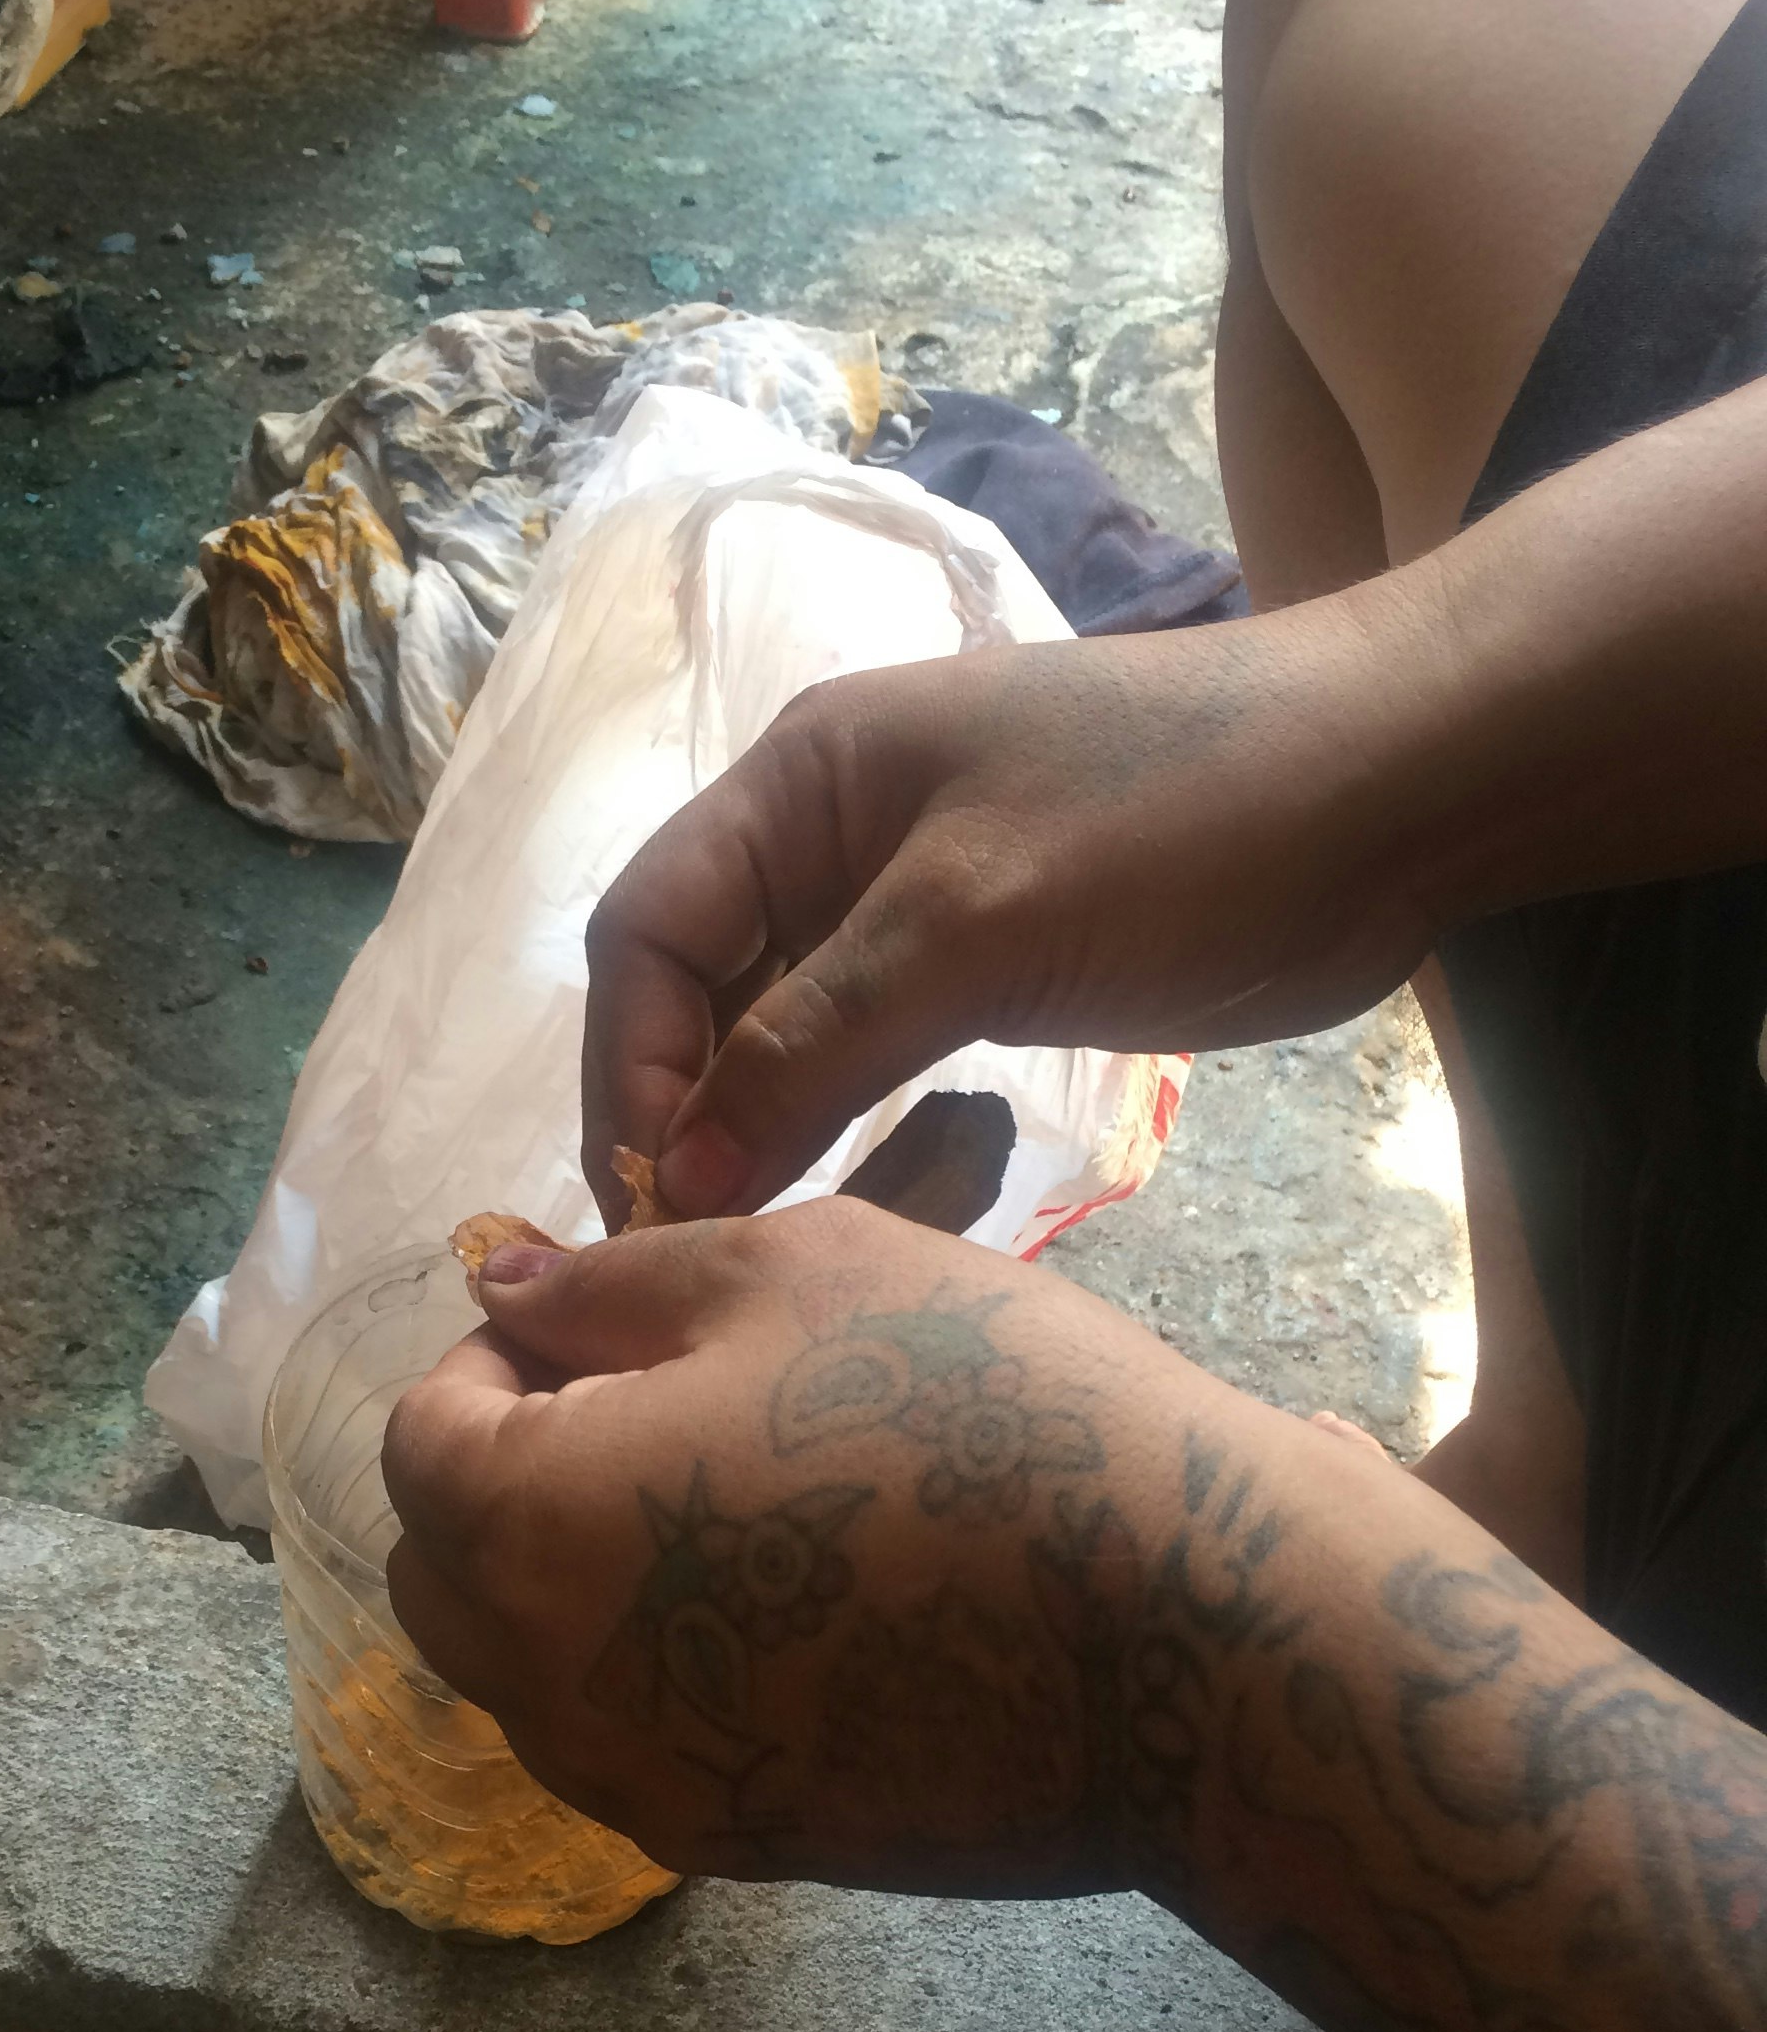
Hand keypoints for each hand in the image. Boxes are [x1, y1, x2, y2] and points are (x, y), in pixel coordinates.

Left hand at [381, 1199, 1244, 1888]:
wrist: (1182, 1637)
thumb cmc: (982, 1410)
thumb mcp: (790, 1271)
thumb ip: (613, 1289)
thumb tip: (506, 1296)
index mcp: (527, 1526)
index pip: (421, 1439)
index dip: (493, 1363)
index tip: (603, 1332)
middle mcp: (547, 1686)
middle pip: (445, 1576)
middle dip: (503, 1482)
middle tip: (653, 1411)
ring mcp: (640, 1787)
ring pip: (528, 1679)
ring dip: (572, 1586)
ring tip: (730, 1510)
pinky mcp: (737, 1848)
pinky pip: (633, 1749)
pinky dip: (658, 1674)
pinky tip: (790, 1612)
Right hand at [581, 579, 1457, 1221]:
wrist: (1399, 787)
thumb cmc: (1183, 820)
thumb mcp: (977, 923)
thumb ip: (815, 1044)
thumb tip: (683, 1174)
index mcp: (803, 782)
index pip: (648, 932)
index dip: (631, 1067)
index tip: (661, 1197)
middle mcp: (832, 838)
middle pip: (696, 987)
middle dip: (680, 1111)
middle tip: (698, 1248)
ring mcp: (910, 904)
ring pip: (777, 1031)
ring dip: (753, 1131)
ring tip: (756, 1245)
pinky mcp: (985, 964)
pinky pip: (863, 1052)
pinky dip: (836, 1123)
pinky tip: (847, 1196)